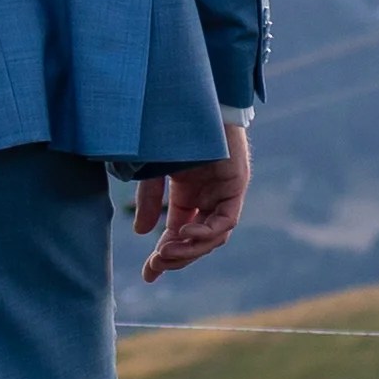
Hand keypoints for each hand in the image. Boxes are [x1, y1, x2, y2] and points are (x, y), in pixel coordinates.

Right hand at [128, 125, 248, 281]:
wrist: (191, 104)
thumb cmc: (173, 133)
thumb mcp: (154, 173)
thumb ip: (151, 201)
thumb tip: (142, 233)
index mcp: (189, 197)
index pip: (178, 235)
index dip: (165, 256)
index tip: (148, 274)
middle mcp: (208, 199)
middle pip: (197, 242)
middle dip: (178, 257)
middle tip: (157, 264)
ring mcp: (224, 193)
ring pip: (214, 237)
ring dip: (191, 248)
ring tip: (167, 251)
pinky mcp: (236, 186)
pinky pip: (226, 220)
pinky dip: (208, 231)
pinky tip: (186, 232)